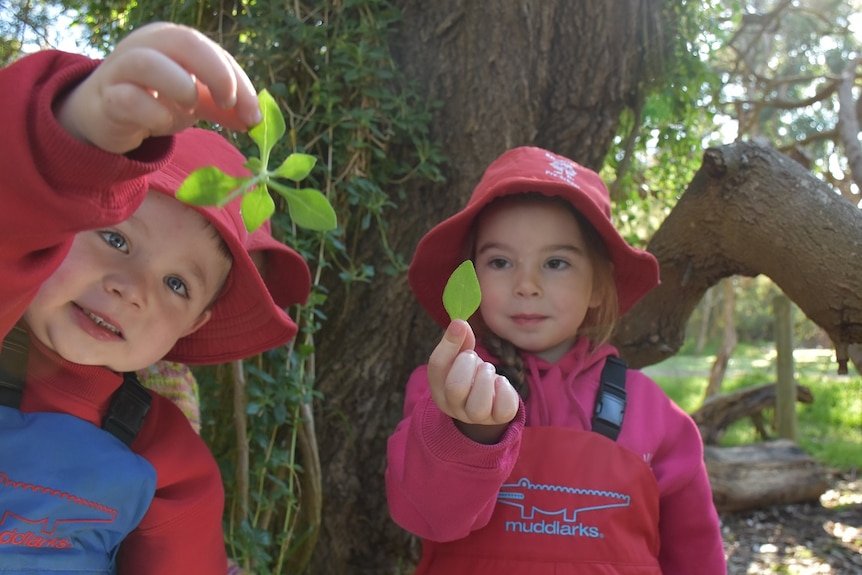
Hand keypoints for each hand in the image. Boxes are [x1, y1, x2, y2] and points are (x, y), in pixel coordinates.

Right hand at [56, 22, 260, 153]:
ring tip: (190, 109)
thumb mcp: (195, 99)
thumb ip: (224, 106)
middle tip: (228, 104)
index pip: (213, 51)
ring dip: (180, 87)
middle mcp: (146, 45)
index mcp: (173, 40)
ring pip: (148, 63)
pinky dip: (154, 114)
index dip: (239, 82)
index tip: (254, 115)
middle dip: (216, 73)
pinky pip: (128, 100)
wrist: (105, 114)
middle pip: (184, 42)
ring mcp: (121, 68)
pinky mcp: (106, 97)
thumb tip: (254, 121)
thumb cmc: (155, 98)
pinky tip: (163, 123)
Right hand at [427, 320, 519, 443]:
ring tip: (487, 370)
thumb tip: (459, 323)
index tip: (460, 323)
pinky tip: (501, 382)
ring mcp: (476, 416)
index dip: (449, 343)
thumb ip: (459, 341)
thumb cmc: (469, 373)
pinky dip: (505, 390)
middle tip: (474, 356)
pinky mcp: (498, 418)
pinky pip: (504, 410)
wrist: (486, 399)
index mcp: (438, 387)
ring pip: (478, 406)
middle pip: (455, 388)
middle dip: (468, 364)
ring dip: (485, 378)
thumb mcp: (460, 356)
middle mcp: (453, 406)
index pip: (436, 365)